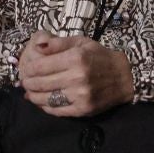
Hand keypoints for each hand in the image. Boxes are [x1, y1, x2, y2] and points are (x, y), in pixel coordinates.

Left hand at [16, 33, 133, 117]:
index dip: (28, 69)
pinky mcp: (82, 109)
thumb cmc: (101, 57)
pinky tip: (44, 101)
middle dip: (28, 83)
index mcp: (76, 58)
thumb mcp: (83, 43)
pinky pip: (55, 111)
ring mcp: (79, 95)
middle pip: (38, 84)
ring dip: (33, 96)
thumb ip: (58, 43)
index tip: (27, 69)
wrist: (126, 76)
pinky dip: (45, 107)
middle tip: (27, 81)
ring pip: (43, 99)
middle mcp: (77, 77)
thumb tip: (37, 45)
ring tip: (32, 92)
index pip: (38, 67)